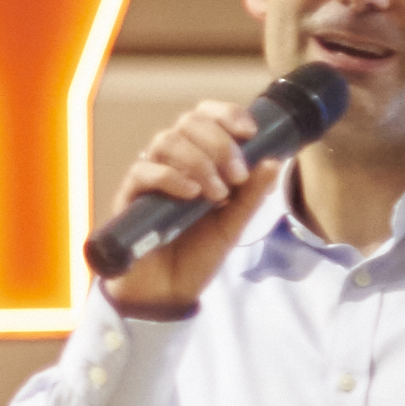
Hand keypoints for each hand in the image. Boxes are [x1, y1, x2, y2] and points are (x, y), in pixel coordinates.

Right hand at [98, 100, 287, 315]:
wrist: (169, 292)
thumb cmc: (198, 253)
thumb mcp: (234, 224)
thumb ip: (252, 195)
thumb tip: (275, 160)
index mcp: (199, 158)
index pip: (206, 117)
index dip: (226, 114)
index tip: (250, 132)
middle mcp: (172, 161)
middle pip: (187, 123)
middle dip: (218, 144)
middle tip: (237, 176)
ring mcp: (149, 176)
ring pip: (166, 141)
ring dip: (197, 161)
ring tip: (216, 193)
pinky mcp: (129, 197)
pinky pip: (143, 171)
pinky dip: (170, 177)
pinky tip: (191, 194)